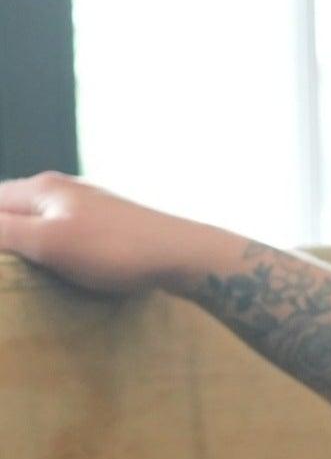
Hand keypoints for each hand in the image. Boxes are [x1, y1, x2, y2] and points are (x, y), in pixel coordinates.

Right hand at [0, 170, 210, 299]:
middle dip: (3, 231)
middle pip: (10, 208)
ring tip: (18, 265)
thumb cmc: (114, 249)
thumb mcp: (48, 241)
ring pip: (36, 219)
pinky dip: (48, 243)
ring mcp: (87, 205)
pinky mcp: (106, 224)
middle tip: (8, 268)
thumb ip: (3, 232)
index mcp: (41, 189)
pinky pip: (61, 230)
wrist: (183, 255)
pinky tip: (53, 263)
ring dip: (21, 239)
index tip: (2, 260)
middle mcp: (61, 189)